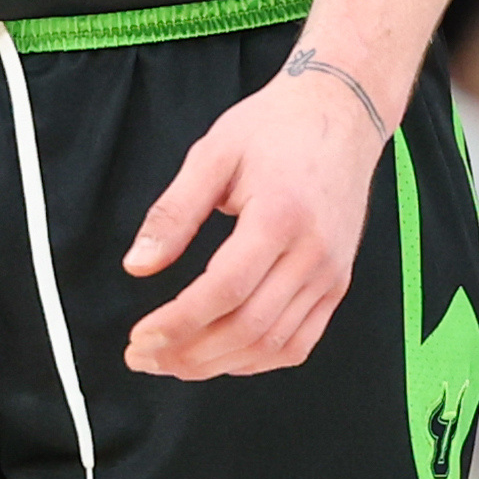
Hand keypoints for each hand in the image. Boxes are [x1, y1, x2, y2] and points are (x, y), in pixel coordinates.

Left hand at [121, 58, 387, 380]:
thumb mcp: (212, 153)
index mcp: (279, 216)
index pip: (223, 290)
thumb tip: (138, 265)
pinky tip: (221, 357)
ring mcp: (330, 273)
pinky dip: (258, 360)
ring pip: (273, 344)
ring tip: (172, 363)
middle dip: (189, 354)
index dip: (178, 323)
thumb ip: (173, 213)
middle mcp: (312, 253)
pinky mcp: (337, 284)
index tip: (140, 338)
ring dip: (218, 364)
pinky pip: (300, 342)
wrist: (340, 114)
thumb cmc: (274, 128)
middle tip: (144, 358)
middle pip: (248, 328)